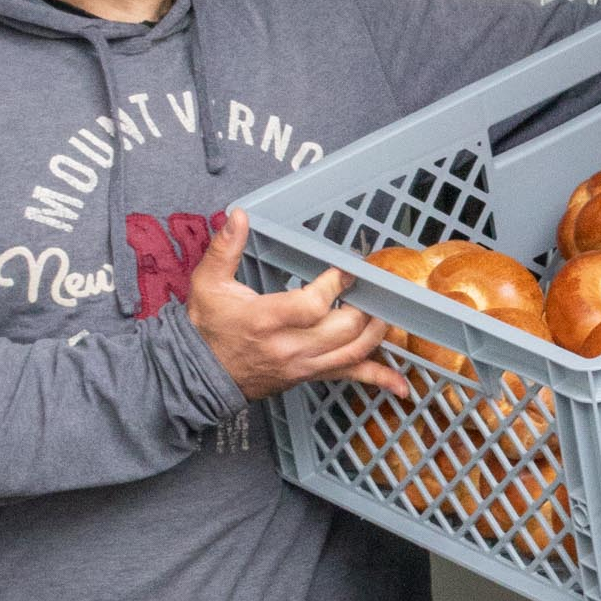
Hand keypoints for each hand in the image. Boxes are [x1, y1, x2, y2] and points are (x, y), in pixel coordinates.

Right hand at [188, 210, 410, 401]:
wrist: (199, 376)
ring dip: (377, 331)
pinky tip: (402, 385)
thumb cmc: (207, 327)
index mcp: (265, 320)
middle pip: (343, 329)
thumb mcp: (207, 283)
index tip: (347, 269)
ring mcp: (303, 366)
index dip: (335, 286)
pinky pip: (349, 378)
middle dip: (365, 305)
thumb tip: (238, 215)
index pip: (312, 305)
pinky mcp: (310, 376)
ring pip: (354, 352)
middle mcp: (289, 347)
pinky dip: (378, 379)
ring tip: (387, 309)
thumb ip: (224, 248)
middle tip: (374, 284)